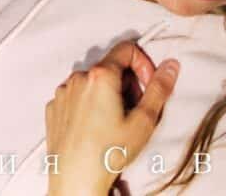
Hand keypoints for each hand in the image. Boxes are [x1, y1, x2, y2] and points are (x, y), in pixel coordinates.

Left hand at [42, 41, 178, 195]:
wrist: (76, 177)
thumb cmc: (110, 151)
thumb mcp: (144, 120)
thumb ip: (159, 89)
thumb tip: (171, 65)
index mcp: (100, 76)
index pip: (127, 49)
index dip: (144, 65)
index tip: (148, 87)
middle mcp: (77, 77)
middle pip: (110, 68)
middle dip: (128, 84)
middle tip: (135, 112)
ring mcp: (62, 92)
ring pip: (93, 83)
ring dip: (108, 95)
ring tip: (116, 123)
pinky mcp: (53, 106)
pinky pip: (76, 96)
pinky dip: (89, 105)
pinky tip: (96, 128)